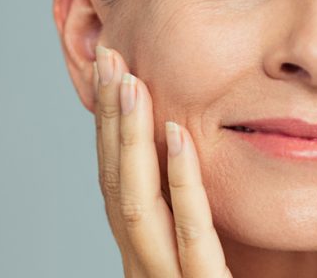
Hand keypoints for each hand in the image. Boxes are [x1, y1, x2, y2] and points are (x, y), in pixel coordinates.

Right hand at [93, 45, 231, 277]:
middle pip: (117, 182)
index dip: (110, 129)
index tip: (115, 77)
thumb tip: (183, 148)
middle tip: (110, 60)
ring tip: (129, 81)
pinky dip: (181, 184)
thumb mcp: (206, 256)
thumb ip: (194, 212)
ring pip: (137, 204)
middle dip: (110, 118)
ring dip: (129, 137)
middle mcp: (144, 267)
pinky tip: (176, 134)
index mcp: (144, 254)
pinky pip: (191, 239)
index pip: (119, 183)